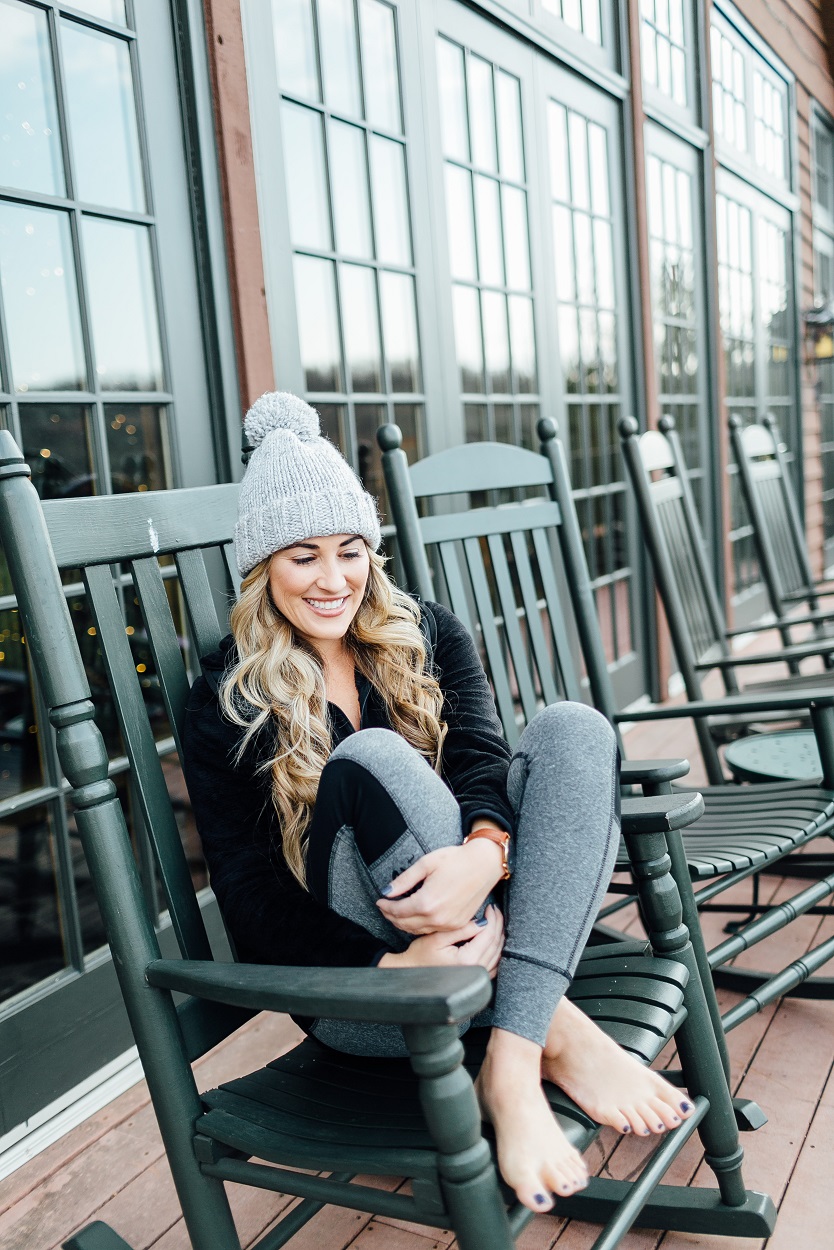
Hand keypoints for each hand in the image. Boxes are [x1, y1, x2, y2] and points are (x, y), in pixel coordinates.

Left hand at [376, 838, 504, 933]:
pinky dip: (420, 926)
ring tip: (397, 913)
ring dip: (404, 923)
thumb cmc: (456, 860)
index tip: (379, 901)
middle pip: (405, 924)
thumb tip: (387, 891)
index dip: (385, 907)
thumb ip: (404, 880)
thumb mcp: (426, 864)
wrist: (485, 864)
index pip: (397, 911)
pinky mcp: (458, 924)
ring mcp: (449, 924)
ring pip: (418, 930)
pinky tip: (416, 917)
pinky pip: (433, 930)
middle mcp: (437, 918)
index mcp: (427, 902)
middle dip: (391, 917)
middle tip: (385, 908)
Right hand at [378, 905, 503, 977]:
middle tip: (495, 911)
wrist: (412, 972)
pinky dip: (497, 951)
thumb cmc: (420, 955)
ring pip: (498, 954)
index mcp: (467, 959)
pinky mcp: (476, 979)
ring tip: (496, 922)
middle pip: (496, 943)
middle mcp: (476, 970)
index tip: (490, 907)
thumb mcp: (438, 938)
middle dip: (498, 924)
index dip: (492, 919)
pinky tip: (494, 941)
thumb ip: (461, 929)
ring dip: (499, 936)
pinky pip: (494, 964)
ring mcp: (477, 977)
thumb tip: (482, 920)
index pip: (488, 935)